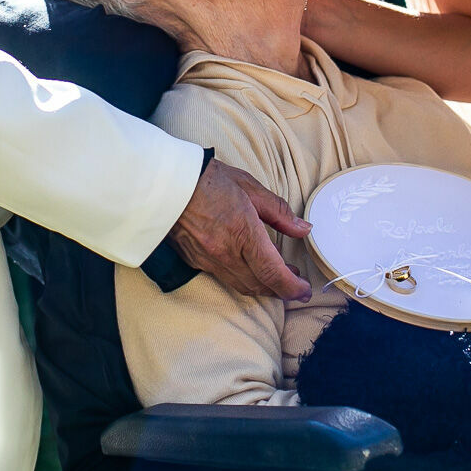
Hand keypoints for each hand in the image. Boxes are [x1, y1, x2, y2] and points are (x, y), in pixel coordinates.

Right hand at [169, 160, 312, 301]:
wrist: (165, 184)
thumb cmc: (207, 180)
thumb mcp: (250, 187)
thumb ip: (279, 212)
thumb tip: (303, 229)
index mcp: (243, 233)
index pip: (274, 273)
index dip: (293, 288)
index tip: (305, 290)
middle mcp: (226, 253)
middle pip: (260, 285)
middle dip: (282, 290)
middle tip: (296, 284)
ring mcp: (208, 260)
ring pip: (242, 286)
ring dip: (263, 286)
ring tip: (277, 276)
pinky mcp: (195, 261)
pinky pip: (225, 278)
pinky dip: (243, 279)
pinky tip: (250, 269)